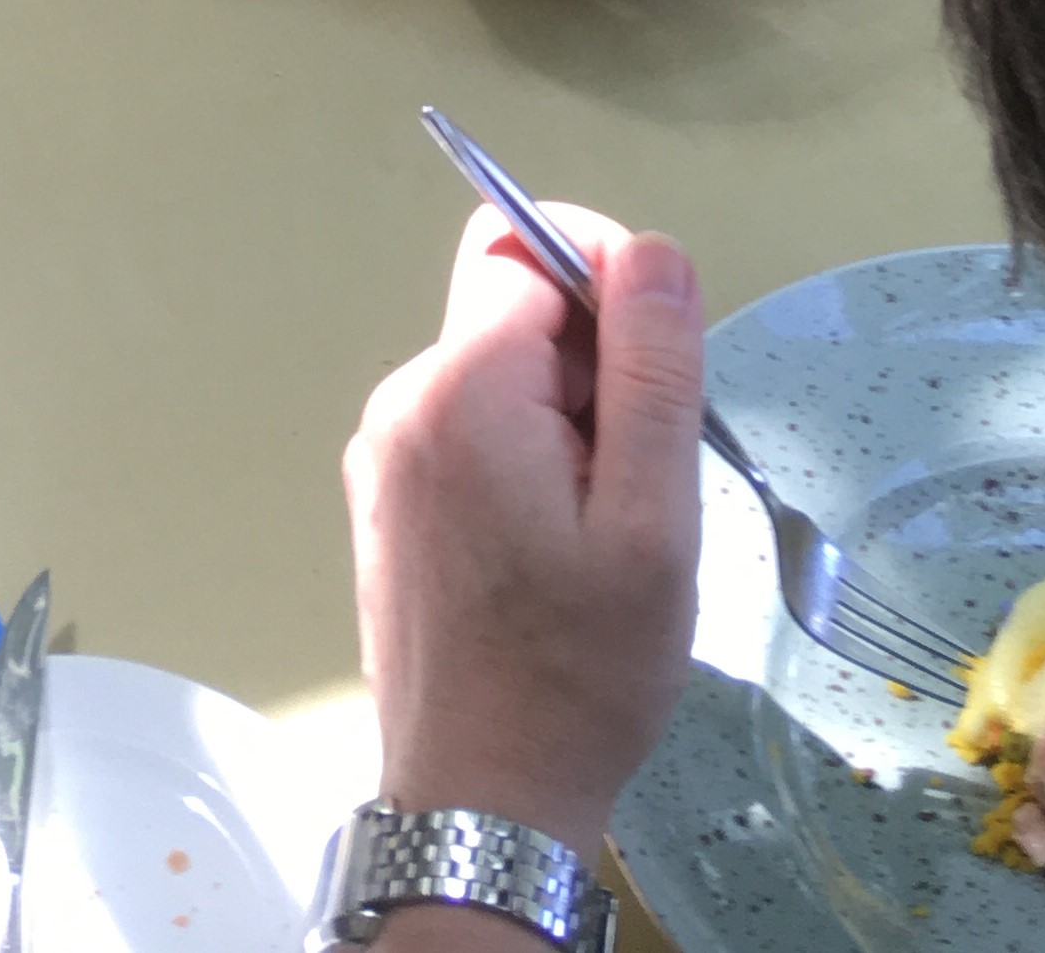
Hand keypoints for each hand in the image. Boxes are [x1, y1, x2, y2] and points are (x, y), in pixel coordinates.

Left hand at [345, 206, 703, 859]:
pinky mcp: (389, 505)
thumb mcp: (651, 520)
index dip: (601, 269)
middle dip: (593, 363)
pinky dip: (528, 463)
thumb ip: (652, 370)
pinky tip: (557, 554)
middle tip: (640, 477)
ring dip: (566, 421)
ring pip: (498, 376)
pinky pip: (471, 432)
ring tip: (602, 532)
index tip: (659, 356)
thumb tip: (650, 249)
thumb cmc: (578, 672)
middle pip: (513, 310)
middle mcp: (402, 403)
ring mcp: (385, 457)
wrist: (483, 805)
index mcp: (460, 390)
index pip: (520, 240)